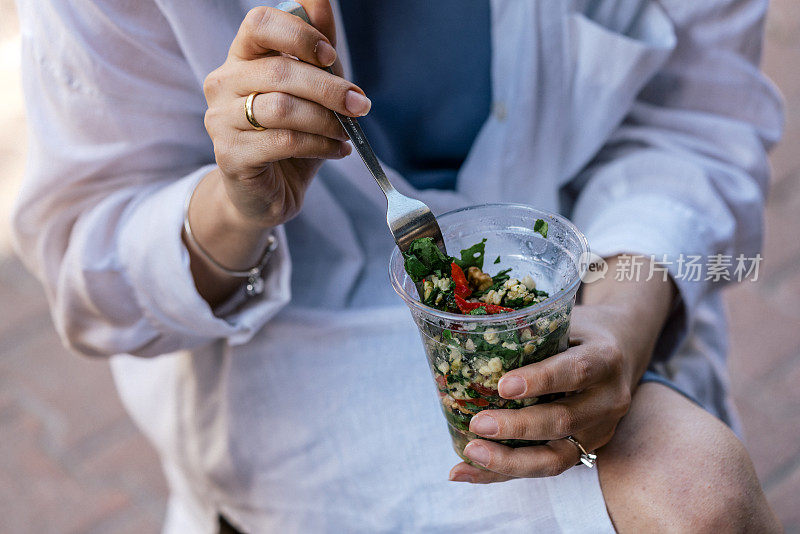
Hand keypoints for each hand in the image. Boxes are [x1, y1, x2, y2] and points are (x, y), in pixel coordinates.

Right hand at [202, 2, 369, 228]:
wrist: (265, 194)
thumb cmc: (288, 138)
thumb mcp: (309, 92)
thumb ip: (315, 49)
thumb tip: (320, 0)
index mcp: (241, 58)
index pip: (259, 23)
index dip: (298, 34)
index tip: (330, 56)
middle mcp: (223, 83)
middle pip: (280, 69)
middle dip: (330, 87)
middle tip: (360, 104)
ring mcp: (221, 120)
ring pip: (282, 108)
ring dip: (326, 120)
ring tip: (346, 132)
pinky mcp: (230, 155)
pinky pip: (283, 142)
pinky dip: (319, 145)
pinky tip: (337, 151)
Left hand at [449, 256, 675, 482]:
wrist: (622, 352)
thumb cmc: (579, 333)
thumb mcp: (565, 322)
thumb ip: (532, 334)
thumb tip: (470, 336)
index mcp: (605, 359)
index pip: (576, 371)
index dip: (540, 381)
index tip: (503, 386)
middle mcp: (609, 400)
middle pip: (563, 421)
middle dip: (517, 427)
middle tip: (477, 423)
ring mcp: (599, 432)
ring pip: (555, 459)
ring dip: (508, 461)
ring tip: (470, 452)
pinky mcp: (584, 451)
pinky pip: (541, 467)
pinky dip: (501, 473)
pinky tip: (465, 471)